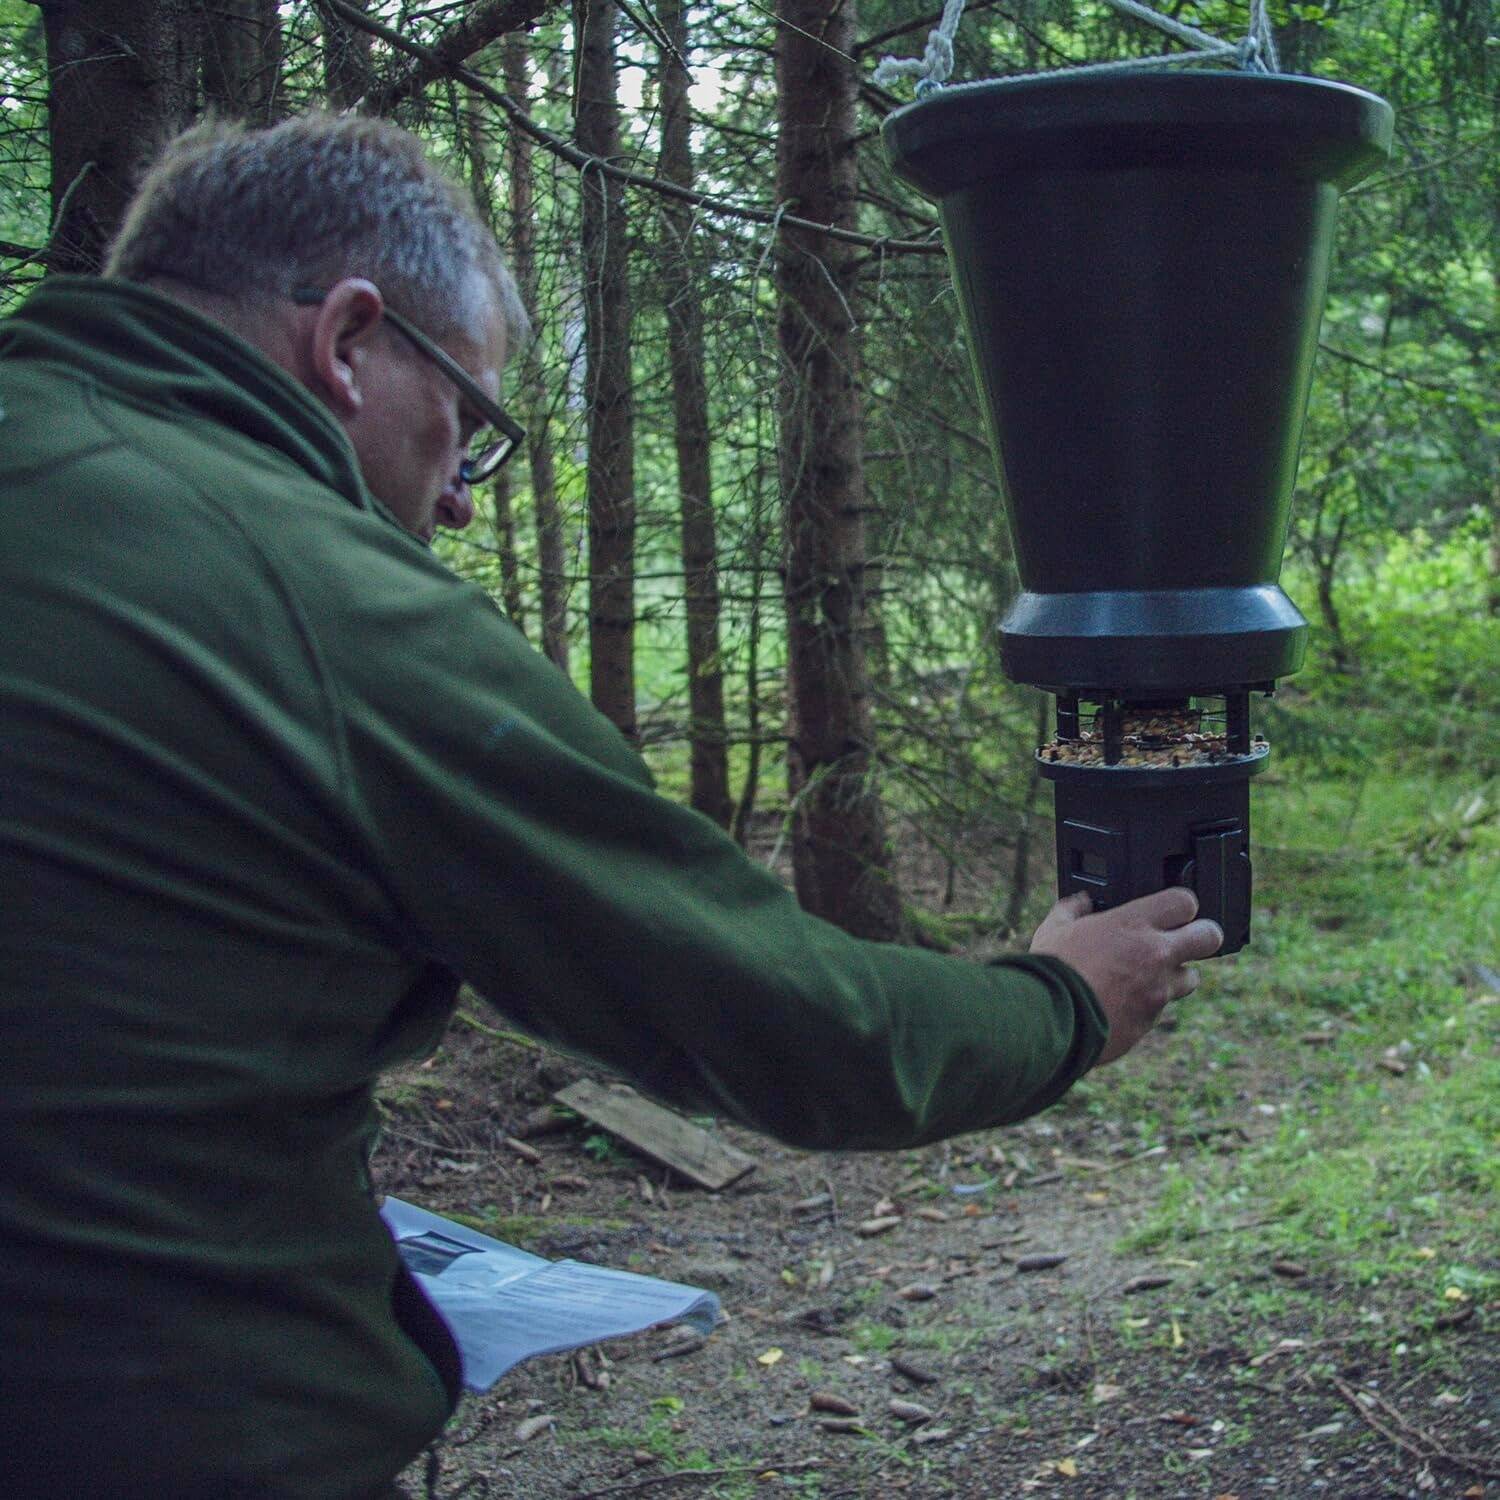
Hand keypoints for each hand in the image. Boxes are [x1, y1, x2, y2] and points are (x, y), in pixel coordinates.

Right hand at [1029, 887, 1223, 1065]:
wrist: (1048, 1021)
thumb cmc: (1051, 970)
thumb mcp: (1054, 929)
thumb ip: (1072, 910)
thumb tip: (1080, 900)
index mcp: (1133, 924)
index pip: (1185, 901)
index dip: (1181, 905)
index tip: (1171, 911)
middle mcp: (1155, 954)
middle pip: (1210, 936)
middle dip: (1202, 936)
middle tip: (1184, 939)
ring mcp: (1157, 991)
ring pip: (1190, 978)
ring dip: (1174, 976)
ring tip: (1147, 976)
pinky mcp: (1150, 1021)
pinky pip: (1159, 1009)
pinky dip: (1146, 1005)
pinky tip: (1120, 1003)